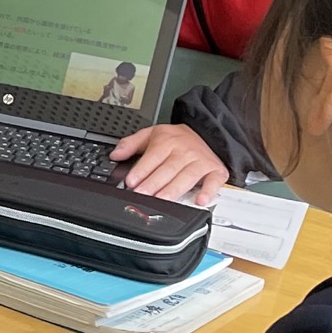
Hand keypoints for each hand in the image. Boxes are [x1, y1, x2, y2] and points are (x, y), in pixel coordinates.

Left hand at [112, 123, 229, 206]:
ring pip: (186, 177)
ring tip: (162, 200)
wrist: (208, 132)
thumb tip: (115, 154)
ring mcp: (201, 162)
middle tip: (142, 195)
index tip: (131, 181)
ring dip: (174, 190)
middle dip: (153, 183)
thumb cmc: (177, 138)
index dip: (141, 170)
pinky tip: (200, 200)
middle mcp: (185, 151)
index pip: (153, 157)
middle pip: (168, 169)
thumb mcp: (152, 134)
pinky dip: (208, 191)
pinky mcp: (216, 171)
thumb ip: (131, 143)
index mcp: (167, 141)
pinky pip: (213, 182)